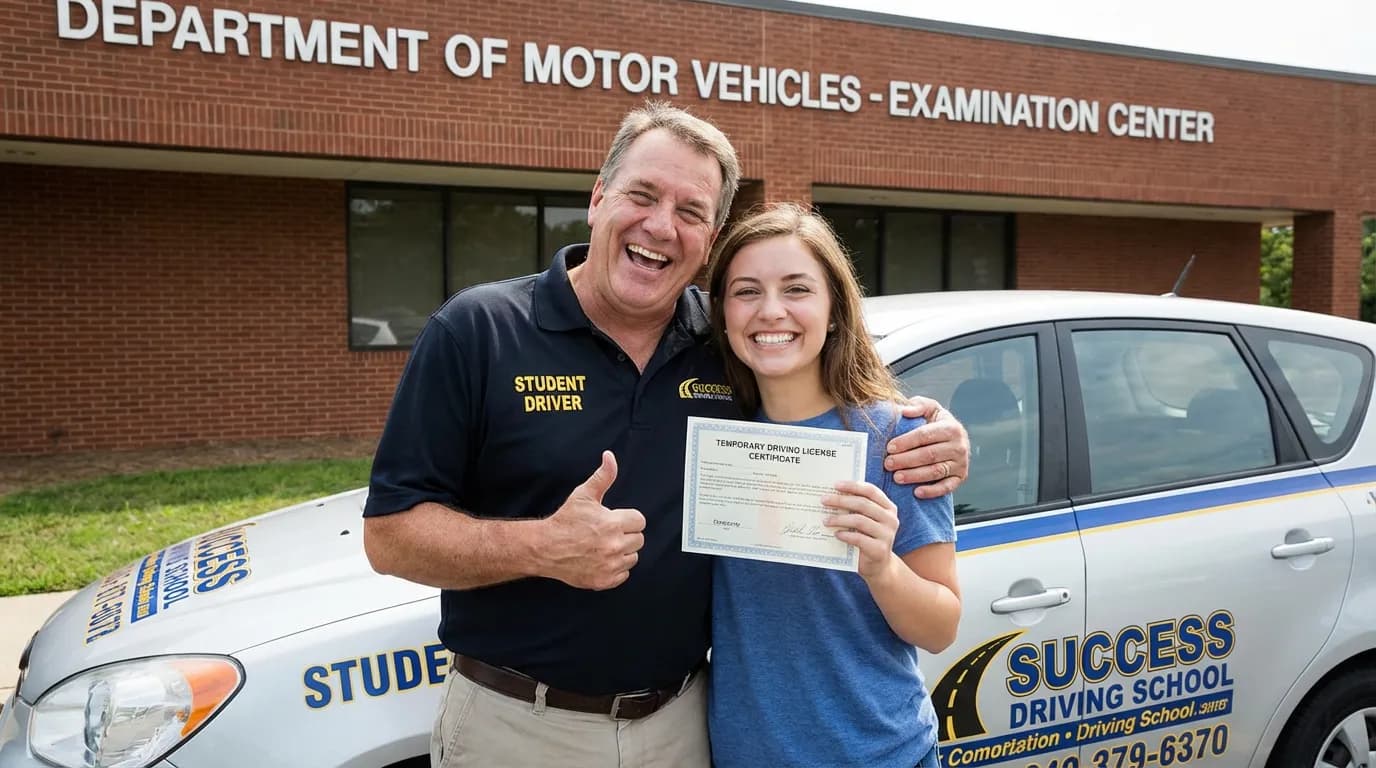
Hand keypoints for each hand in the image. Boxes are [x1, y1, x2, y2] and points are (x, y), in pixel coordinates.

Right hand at [541, 451, 645, 590]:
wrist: (545, 548)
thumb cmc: (564, 521)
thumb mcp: (584, 495)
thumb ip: (603, 476)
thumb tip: (610, 457)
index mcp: (613, 523)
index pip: (639, 521)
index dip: (627, 519)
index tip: (615, 520)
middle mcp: (614, 545)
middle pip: (639, 540)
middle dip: (626, 535)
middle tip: (608, 533)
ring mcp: (610, 565)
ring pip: (632, 558)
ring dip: (622, 552)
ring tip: (604, 546)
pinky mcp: (604, 580)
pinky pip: (624, 575)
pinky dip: (615, 569)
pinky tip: (602, 560)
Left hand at [824, 480, 900, 581]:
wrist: (878, 567)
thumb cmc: (867, 538)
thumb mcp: (865, 521)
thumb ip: (856, 508)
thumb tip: (831, 494)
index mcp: (888, 507)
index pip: (871, 491)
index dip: (853, 486)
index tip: (835, 485)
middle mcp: (890, 519)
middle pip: (863, 504)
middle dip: (841, 500)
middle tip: (824, 500)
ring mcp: (887, 535)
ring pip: (860, 521)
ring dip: (839, 519)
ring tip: (825, 520)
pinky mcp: (880, 549)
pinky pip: (859, 539)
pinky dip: (845, 535)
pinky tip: (836, 534)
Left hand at [887, 396, 969, 498]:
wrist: (954, 437)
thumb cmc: (935, 422)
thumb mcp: (929, 408)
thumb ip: (918, 405)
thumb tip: (905, 410)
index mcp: (951, 427)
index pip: (925, 435)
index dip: (906, 441)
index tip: (889, 447)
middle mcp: (959, 446)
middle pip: (929, 454)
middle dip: (906, 460)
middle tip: (888, 464)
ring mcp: (961, 463)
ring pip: (936, 471)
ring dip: (915, 476)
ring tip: (896, 477)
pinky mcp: (961, 477)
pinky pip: (947, 487)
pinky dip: (932, 491)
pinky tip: (916, 493)